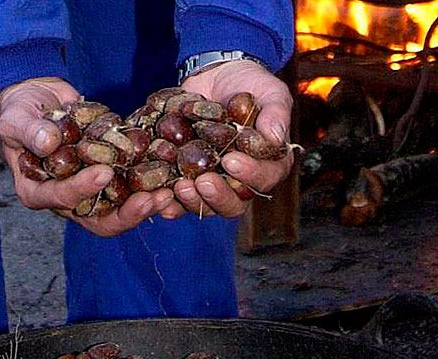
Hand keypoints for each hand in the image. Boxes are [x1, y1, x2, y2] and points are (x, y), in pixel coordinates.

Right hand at [0, 77, 174, 236]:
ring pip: (121, 211)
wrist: (39, 99)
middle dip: (127, 214)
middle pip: (98, 221)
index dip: (82, 189)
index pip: (62, 199)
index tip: (103, 172)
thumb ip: (29, 131)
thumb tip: (48, 142)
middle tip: (151, 198)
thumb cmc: (20, 110)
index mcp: (38, 192)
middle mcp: (67, 200)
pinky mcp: (111, 179)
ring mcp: (92, 192)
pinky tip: (172, 178)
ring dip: (145, 206)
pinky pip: (133, 190)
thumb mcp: (15, 118)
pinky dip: (151, 187)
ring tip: (168, 193)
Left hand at [165, 60, 294, 218]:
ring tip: (181, 186)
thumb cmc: (249, 85)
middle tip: (203, 181)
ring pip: (206, 206)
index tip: (232, 161)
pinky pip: (179, 200)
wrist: (216, 74)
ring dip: (193, 201)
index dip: (249, 175)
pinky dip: (170, 203)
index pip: (263, 178)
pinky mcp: (187, 178)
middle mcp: (241, 181)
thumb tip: (275, 137)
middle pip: (234, 204)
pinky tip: (161, 199)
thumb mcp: (270, 93)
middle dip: (218, 196)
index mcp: (267, 164)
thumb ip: (276, 114)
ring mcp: (213, 182)